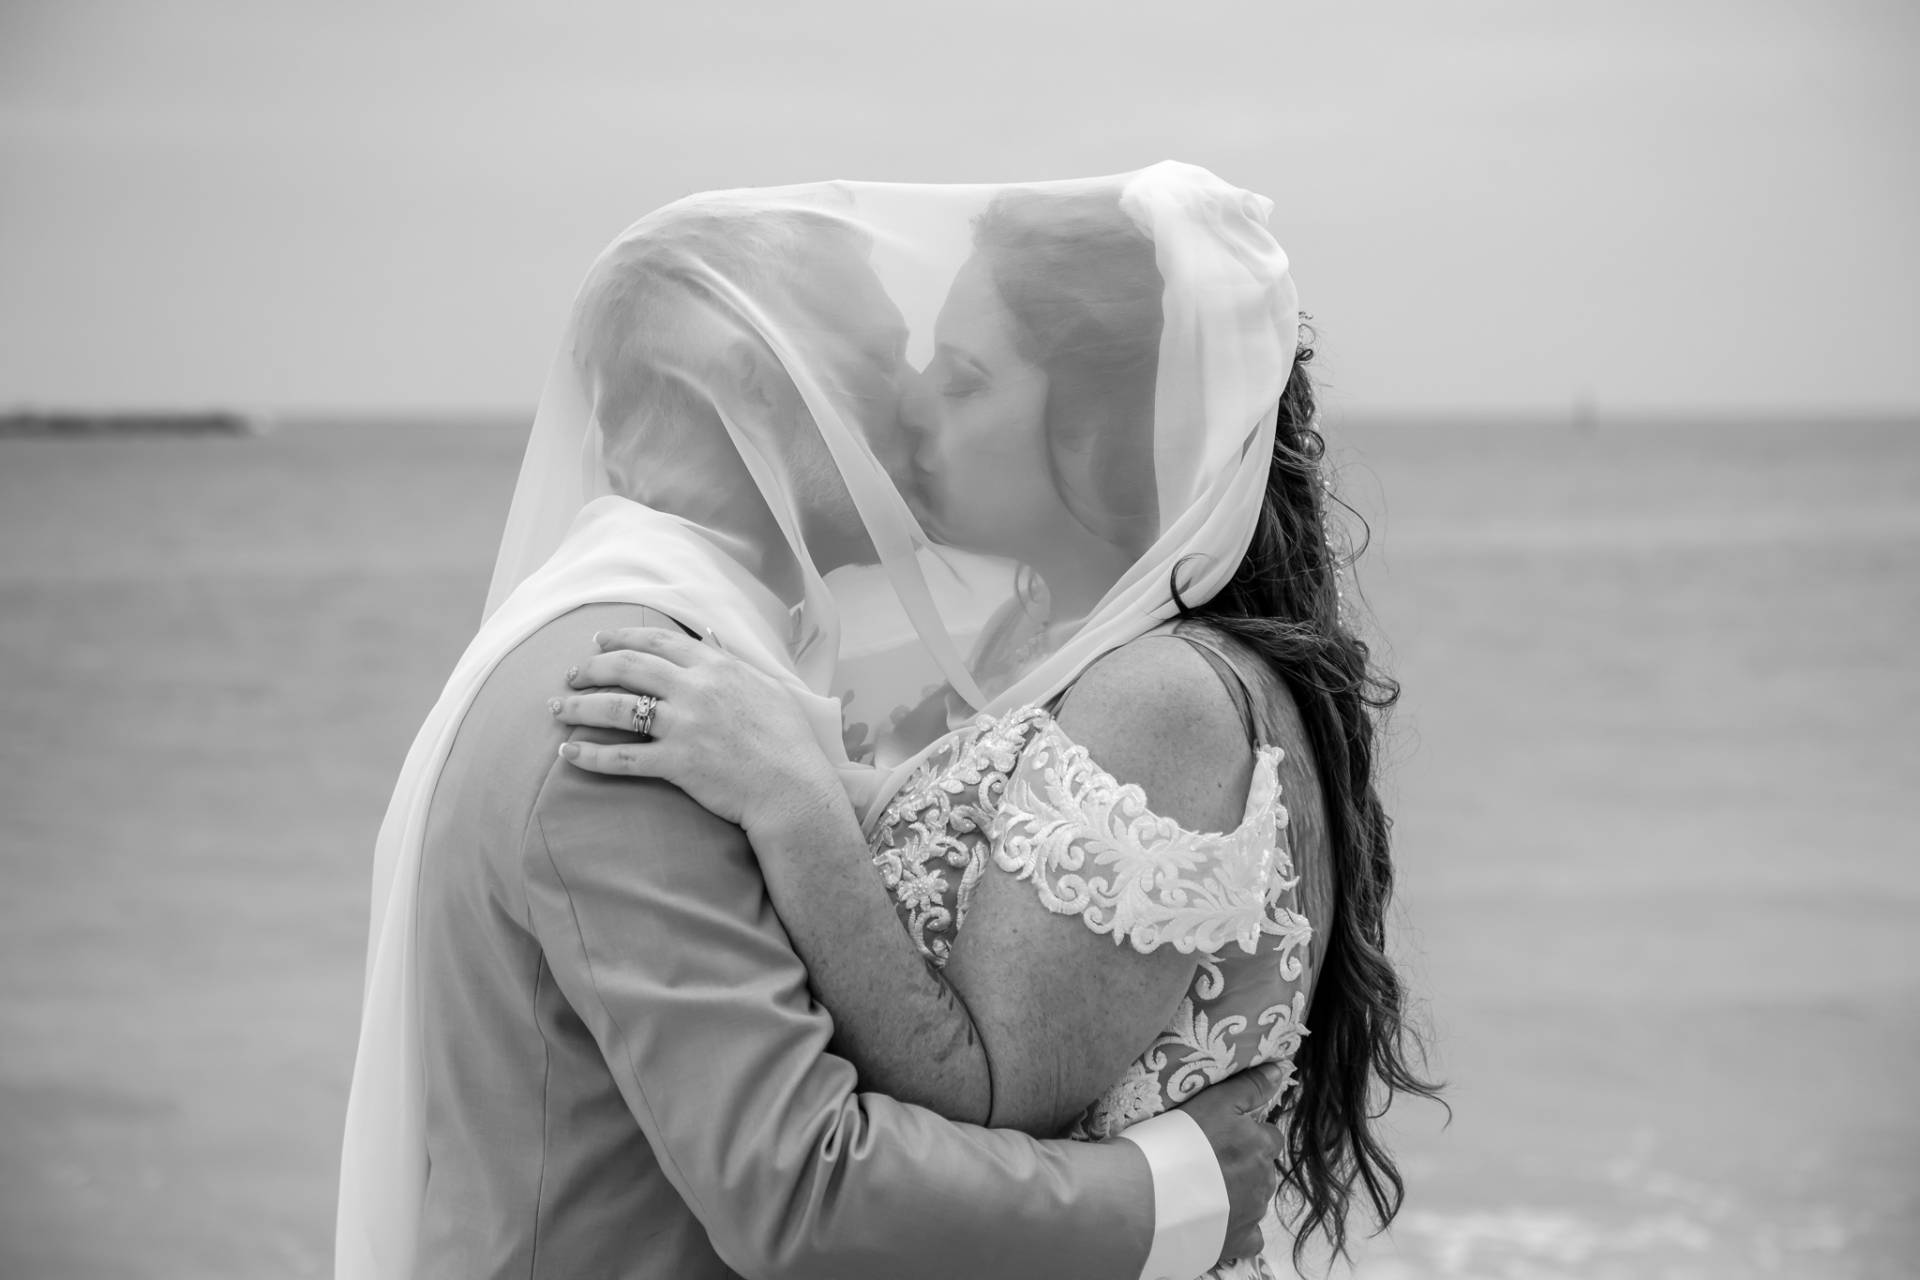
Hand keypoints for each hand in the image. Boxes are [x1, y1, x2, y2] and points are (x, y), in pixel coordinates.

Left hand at [551, 627, 841, 834]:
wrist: (793, 788)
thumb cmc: (788, 740)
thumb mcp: (767, 688)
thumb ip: (732, 662)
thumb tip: (709, 639)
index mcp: (716, 667)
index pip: (658, 641)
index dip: (622, 638)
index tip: (598, 641)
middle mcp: (695, 690)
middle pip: (629, 667)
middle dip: (591, 667)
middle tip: (570, 673)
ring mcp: (684, 726)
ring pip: (617, 708)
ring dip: (580, 705)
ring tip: (557, 707)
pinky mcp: (676, 763)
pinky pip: (622, 757)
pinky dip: (591, 754)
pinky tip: (569, 752)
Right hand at [1170, 1061, 1290, 1267]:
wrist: (1146, 1194)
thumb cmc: (1175, 1140)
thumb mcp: (1213, 1101)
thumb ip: (1249, 1087)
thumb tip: (1278, 1071)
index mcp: (1259, 1144)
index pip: (1269, 1136)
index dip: (1247, 1135)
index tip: (1222, 1137)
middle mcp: (1263, 1178)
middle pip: (1263, 1169)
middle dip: (1244, 1166)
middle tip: (1208, 1163)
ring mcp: (1253, 1212)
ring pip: (1256, 1200)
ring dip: (1239, 1194)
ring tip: (1204, 1190)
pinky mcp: (1240, 1240)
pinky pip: (1251, 1236)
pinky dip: (1239, 1229)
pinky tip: (1217, 1221)